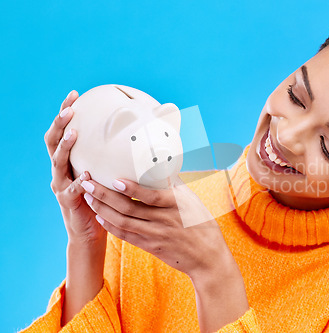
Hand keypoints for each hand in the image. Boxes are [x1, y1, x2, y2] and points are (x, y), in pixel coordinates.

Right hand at [44, 90, 106, 243]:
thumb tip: (144, 134)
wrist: (92, 228)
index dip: (65, 111)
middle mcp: (60, 169)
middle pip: (52, 141)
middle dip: (60, 124)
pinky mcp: (67, 202)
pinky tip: (87, 176)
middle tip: (70, 110)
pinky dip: (79, 183)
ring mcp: (61, 185)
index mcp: (70, 159)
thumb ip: (115, 155)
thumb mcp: (107, 171)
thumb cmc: (104, 196)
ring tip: (74, 134)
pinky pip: (71, 190)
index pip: (63, 130)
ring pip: (57, 162)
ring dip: (65, 147)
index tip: (74, 94)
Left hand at [79, 175, 235, 277]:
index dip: (131, 188)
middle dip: (104, 195)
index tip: (115, 179)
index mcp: (176, 204)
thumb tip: (158, 165)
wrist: (207, 256)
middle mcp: (164, 220)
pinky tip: (100, 216)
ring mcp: (155, 235)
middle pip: (128, 208)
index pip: (150, 196)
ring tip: (88, 197)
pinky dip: (111, 226)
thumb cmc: (201, 223)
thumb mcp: (192, 200)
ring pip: (122, 222)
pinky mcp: (150, 246)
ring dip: (102, 209)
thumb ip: (174, 185)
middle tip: (88, 183)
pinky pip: (125, 236)